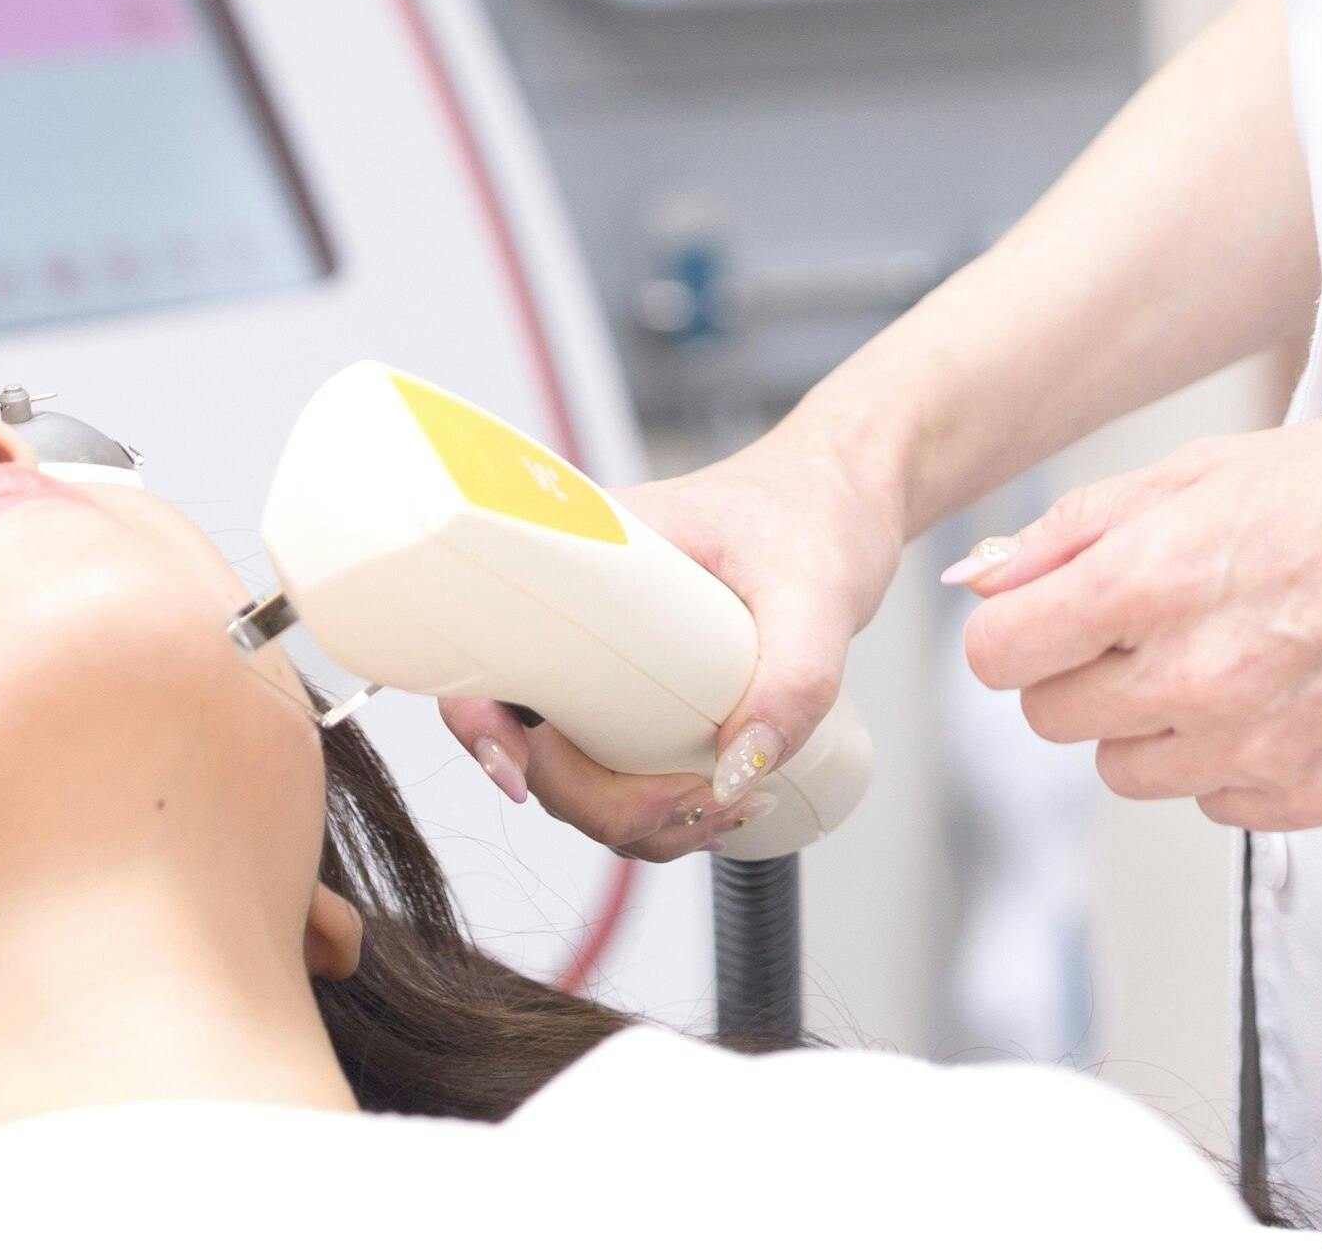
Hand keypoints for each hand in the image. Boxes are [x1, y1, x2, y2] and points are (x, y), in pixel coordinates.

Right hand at [437, 420, 907, 862]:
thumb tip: (740, 776)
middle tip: (689, 796)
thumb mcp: (815, 589)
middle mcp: (576, 615)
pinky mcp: (639, 698)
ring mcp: (604, 663)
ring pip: (573, 774)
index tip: (515, 768)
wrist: (844, 502)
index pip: (486, 640)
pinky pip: (616, 775)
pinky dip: (655, 814)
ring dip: (631, 819)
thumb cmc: (816, 511)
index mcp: (583, 555)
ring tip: (725, 807)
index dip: (476, 716)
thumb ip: (794, 679)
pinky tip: (722, 808)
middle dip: (594, 797)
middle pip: (529, 737)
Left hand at [954, 389, 1321, 831]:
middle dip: (1082, 670)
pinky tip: (1285, 690)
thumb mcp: (1208, 469)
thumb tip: (983, 578)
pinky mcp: (1313, 797)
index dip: (1019, 629)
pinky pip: (1214, 802)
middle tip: (1160, 618)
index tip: (1055, 613)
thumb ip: (1079, 529)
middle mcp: (1198, 677)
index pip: (998, 655)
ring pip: (1126, 771)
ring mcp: (1258, 749)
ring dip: (1151, 721)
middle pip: (1052, 719)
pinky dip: (1229, 759)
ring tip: (1231, 649)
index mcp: (1156, 579)